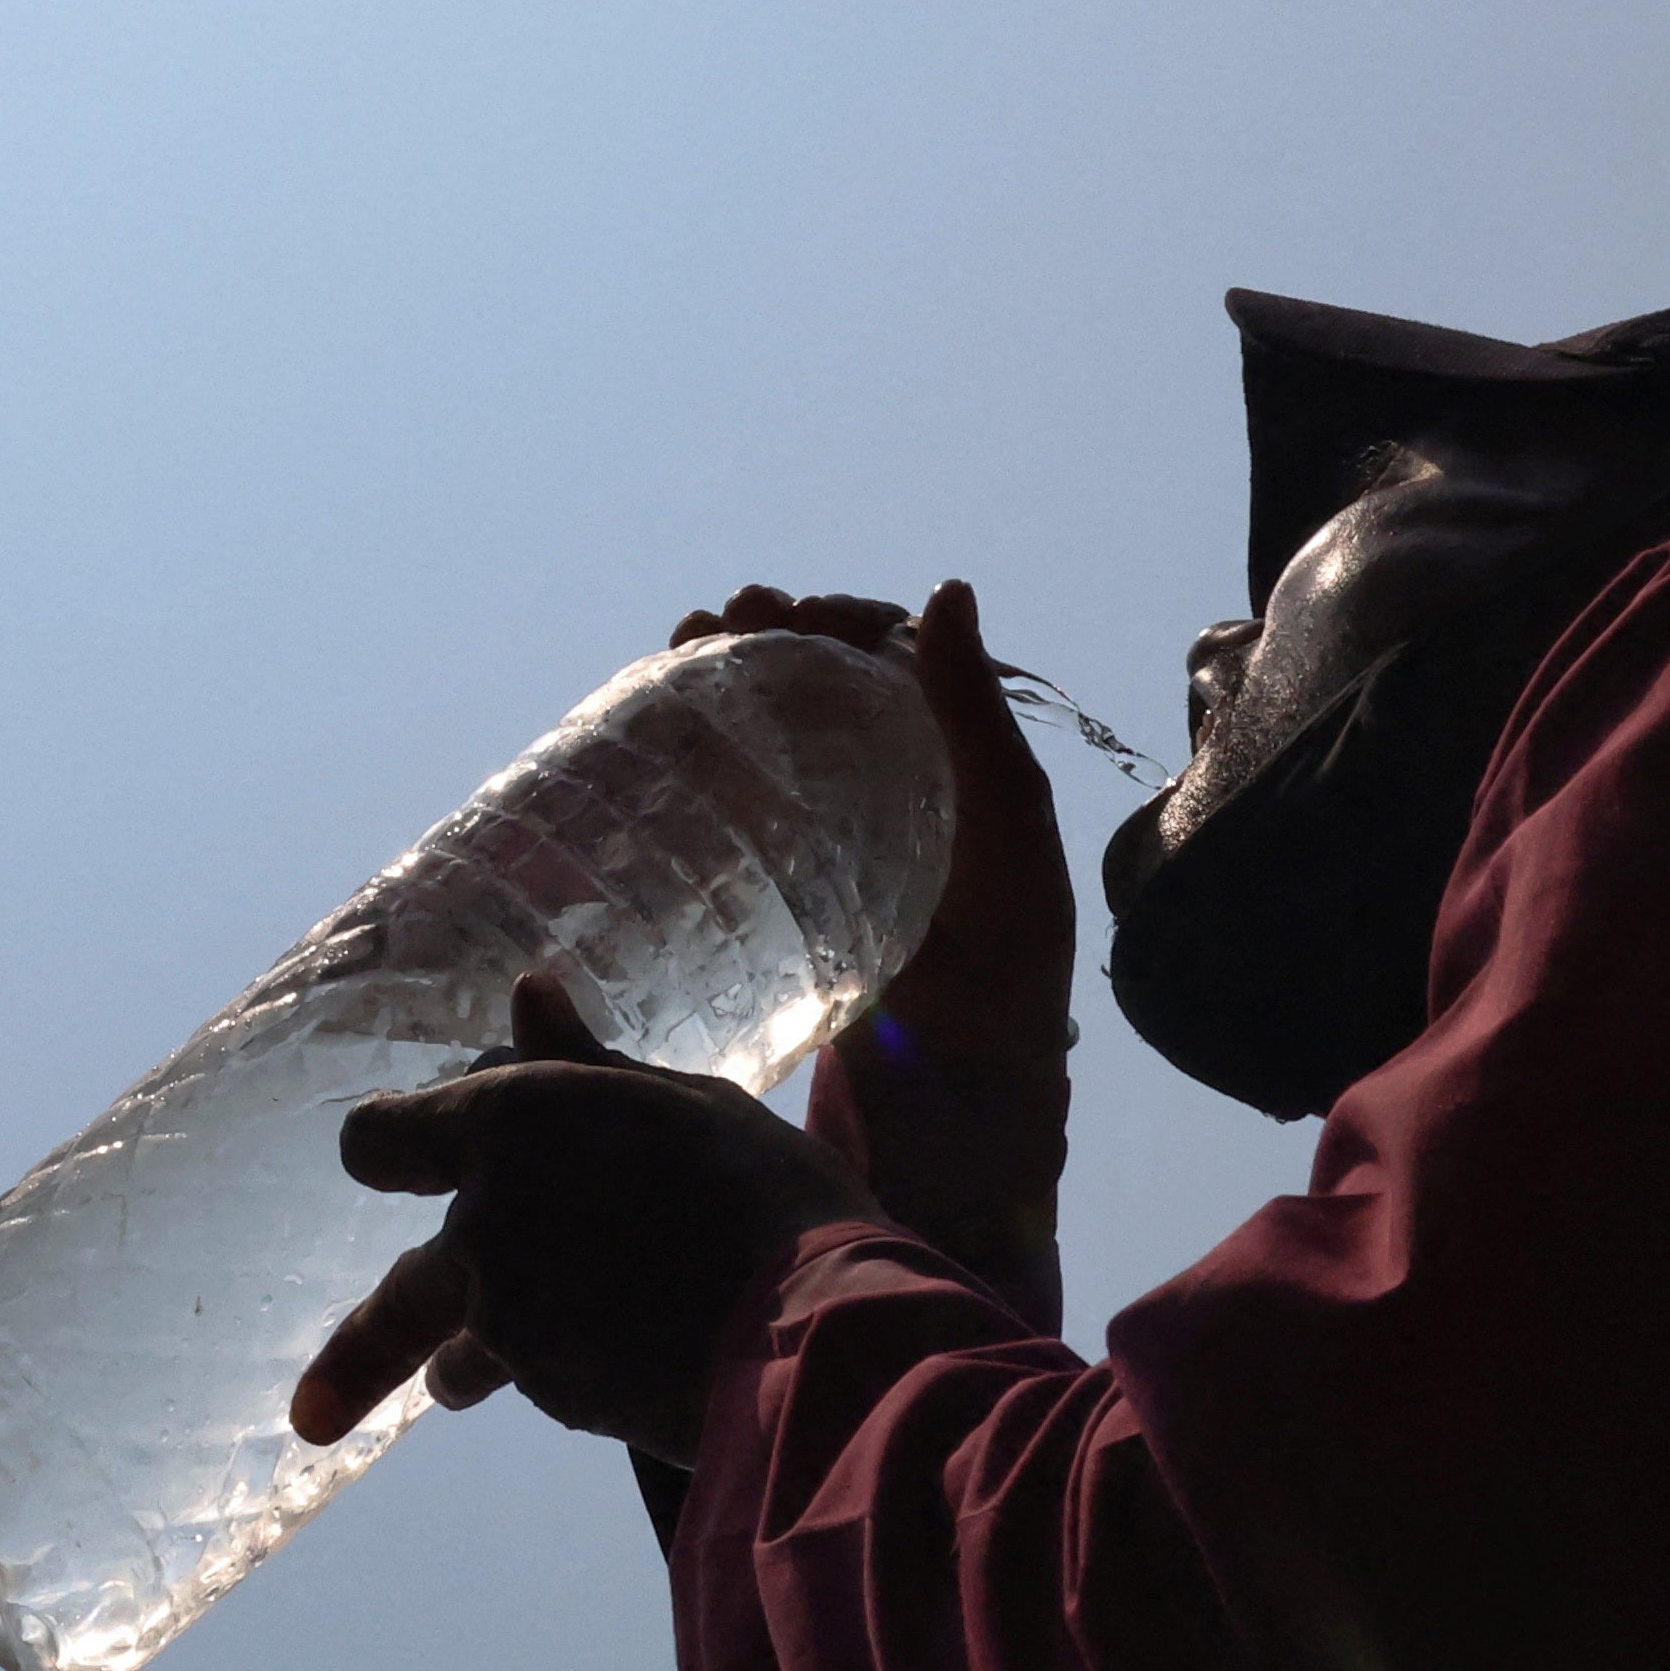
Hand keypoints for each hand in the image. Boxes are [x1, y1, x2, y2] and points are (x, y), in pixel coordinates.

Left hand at [287, 973, 872, 1469]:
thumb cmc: (760, 1189)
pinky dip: (564, 1375)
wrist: (811, 1335)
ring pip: (461, 1355)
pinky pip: (540, 1381)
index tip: (397, 1158)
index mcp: (506, 1126)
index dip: (392, 1147)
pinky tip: (631, 1363)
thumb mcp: (680, 1101)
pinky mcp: (558, 1400)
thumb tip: (528, 994)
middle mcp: (483, 1229)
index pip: (378, 1140)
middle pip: (394, 1302)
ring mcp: (512, 1325)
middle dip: (352, 1365)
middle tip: (309, 1418)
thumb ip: (585, 1065)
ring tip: (467, 1388)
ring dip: (466, 1367)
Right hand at [673, 580, 1076, 1075]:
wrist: (957, 1083)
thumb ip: (975, 713)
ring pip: (767, 725)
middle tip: (728, 616)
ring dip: (724, 672)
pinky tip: (660, 719)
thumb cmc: (1007, 953)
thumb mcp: (1009, 819)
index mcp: (946, 750)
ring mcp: (824, 823)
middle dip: (768, 631)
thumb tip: (947, 587)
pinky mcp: (775, 875)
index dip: (840, 618)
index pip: (885, 653)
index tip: (798, 610)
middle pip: (815, 677)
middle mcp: (881, 774)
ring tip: (687, 642)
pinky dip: (695, 746)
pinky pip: (733, 794)